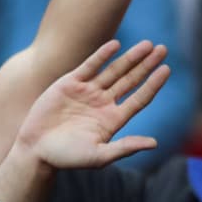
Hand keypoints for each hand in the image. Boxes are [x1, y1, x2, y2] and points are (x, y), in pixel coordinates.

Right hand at [16, 40, 169, 169]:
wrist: (35, 149)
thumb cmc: (66, 157)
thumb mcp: (98, 156)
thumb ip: (124, 147)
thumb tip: (154, 143)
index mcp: (113, 119)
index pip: (139, 98)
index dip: (153, 84)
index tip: (166, 70)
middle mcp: (103, 103)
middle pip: (131, 80)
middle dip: (146, 65)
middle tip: (163, 49)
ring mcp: (87, 92)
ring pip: (113, 70)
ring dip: (130, 57)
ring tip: (147, 44)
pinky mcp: (69, 84)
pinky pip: (89, 66)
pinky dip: (102, 55)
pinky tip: (115, 44)